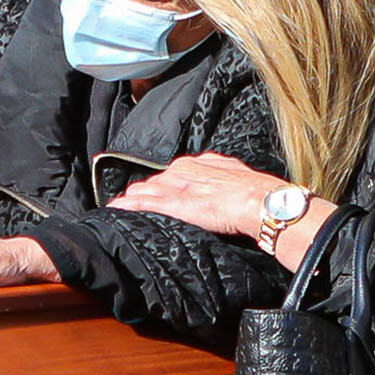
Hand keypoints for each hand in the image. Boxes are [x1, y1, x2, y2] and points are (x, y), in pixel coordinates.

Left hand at [111, 151, 287, 237]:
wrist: (259, 200)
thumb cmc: (254, 190)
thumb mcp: (234, 173)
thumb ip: (219, 174)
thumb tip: (218, 180)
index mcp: (196, 163)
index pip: (169, 174)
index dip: (159, 186)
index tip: (153, 193)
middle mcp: (181, 171)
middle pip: (152, 183)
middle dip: (142, 194)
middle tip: (130, 204)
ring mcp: (175, 187)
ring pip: (143, 192)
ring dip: (131, 201)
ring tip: (118, 210)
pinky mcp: (173, 204)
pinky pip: (142, 205)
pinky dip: (127, 208)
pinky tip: (114, 211)